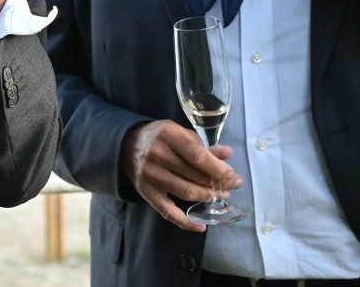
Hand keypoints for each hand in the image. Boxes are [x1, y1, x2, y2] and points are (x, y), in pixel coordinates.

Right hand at [122, 120, 242, 232]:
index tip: (232, 175)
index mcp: (168, 136)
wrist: (127, 145)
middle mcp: (157, 155)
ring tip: (219, 196)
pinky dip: (186, 222)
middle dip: (218, 184)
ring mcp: (150, 175)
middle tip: (232, 186)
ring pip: (186, 193)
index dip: (218, 168)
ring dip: (207, 197)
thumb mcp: (180, 133)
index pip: (197, 156)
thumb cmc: (160, 138)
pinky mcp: (146, 192)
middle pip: (194, 176)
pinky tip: (201, 226)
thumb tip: (227, 153)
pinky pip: (168, 211)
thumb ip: (203, 146)